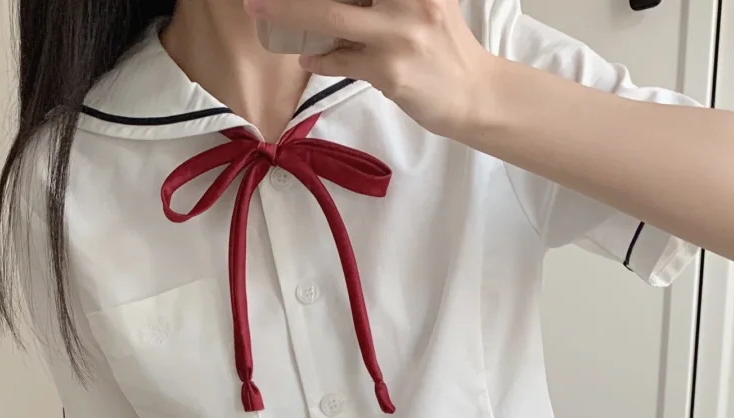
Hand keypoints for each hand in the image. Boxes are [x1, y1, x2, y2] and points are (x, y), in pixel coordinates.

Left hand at [246, 0, 495, 135]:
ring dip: (288, 14)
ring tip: (260, 10)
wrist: (473, 93)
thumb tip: (321, 5)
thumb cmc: (442, 43)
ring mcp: (399, 33)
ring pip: (330, 18)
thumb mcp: (422, 0)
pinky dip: (318, 60)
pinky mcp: (389, 70)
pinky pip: (340, 60)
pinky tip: (308, 59)